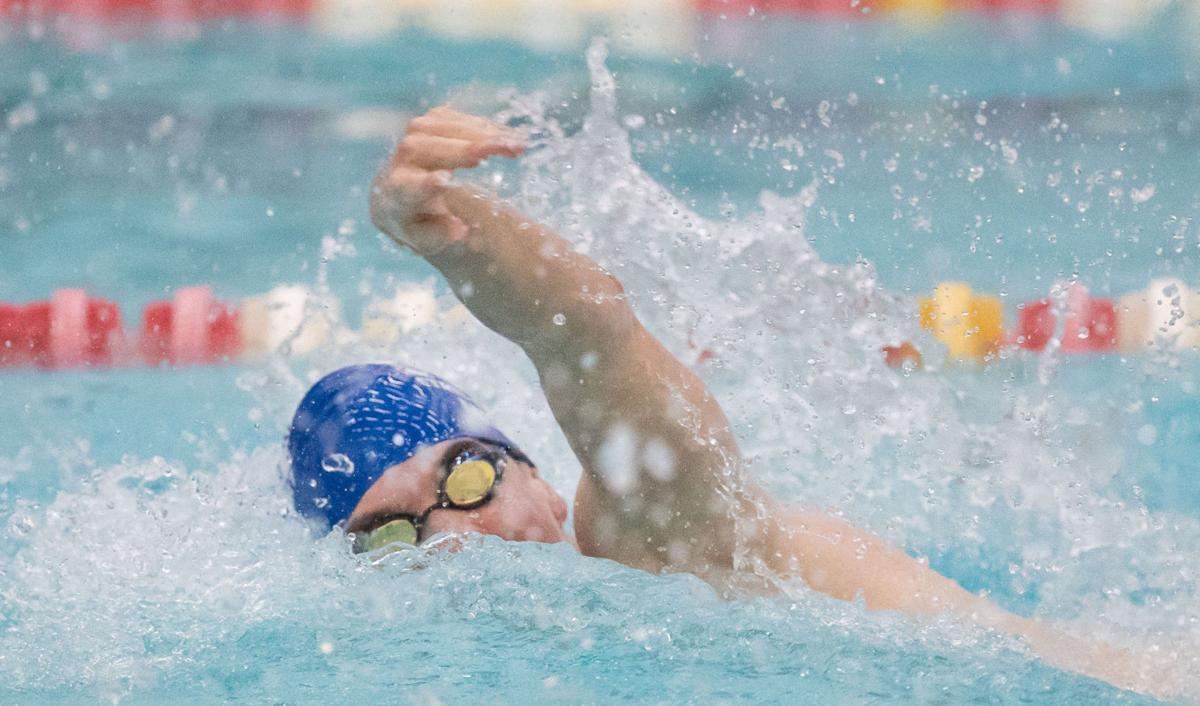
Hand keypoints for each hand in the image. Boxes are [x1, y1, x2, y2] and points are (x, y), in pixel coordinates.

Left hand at [369, 106, 523, 255]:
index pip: (412, 186)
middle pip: (432, 148)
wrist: (398, 194)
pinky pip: (456, 118)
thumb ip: (439, 235)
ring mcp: (413, 135)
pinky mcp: (428, 121)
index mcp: (400, 192)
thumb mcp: (427, 239)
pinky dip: (484, 126)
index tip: (442, 181)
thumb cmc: (418, 220)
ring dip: (484, 133)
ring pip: (446, 127)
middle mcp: (402, 159)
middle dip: (470, 148)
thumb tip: (460, 230)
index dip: (427, 183)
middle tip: (508, 150)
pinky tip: (506, 135)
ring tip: (518, 144)